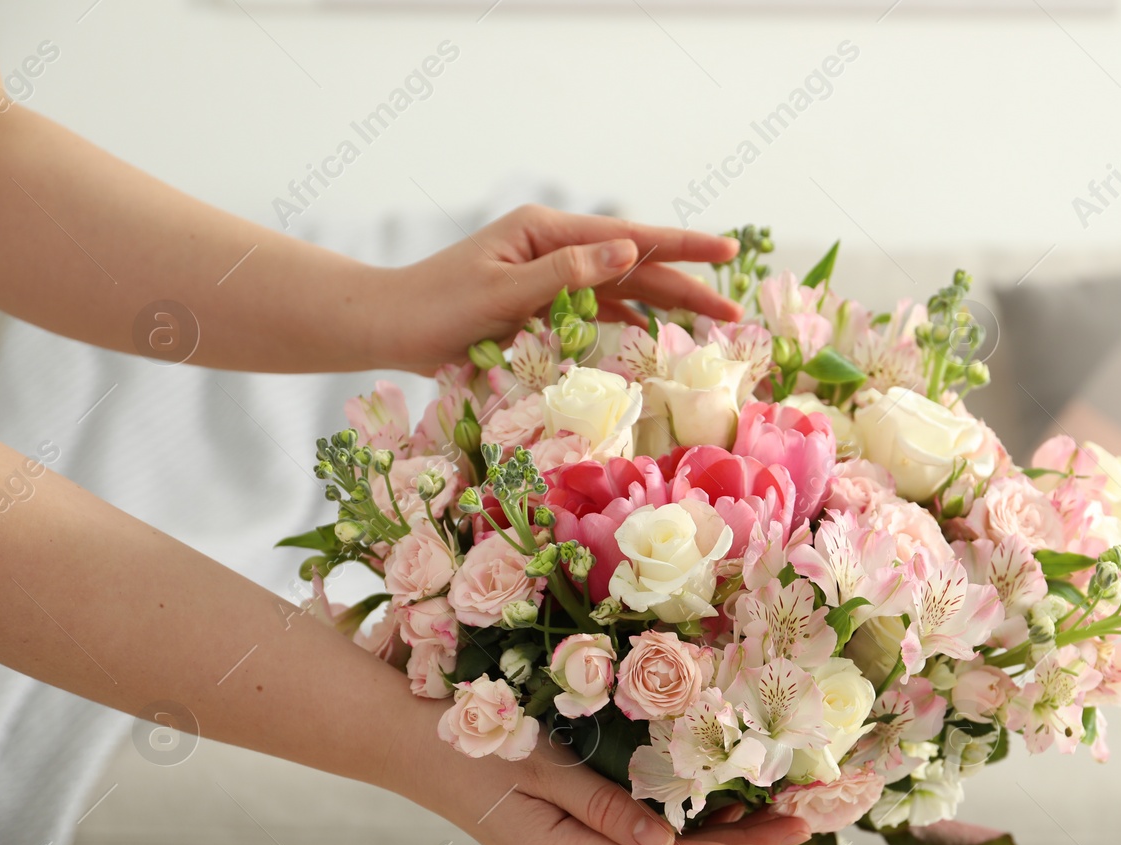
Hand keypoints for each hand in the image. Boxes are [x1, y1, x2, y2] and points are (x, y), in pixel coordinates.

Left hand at [371, 205, 743, 374]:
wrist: (388, 326)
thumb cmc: (437, 310)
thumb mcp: (504, 293)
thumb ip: (569, 273)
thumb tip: (628, 249)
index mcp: (546, 231)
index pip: (629, 239)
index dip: (683, 247)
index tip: (728, 251)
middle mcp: (552, 246)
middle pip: (633, 265)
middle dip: (685, 286)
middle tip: (732, 313)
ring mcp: (546, 273)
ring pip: (619, 288)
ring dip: (661, 306)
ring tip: (706, 326)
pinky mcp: (538, 301)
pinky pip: (594, 309)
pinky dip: (624, 321)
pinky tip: (651, 337)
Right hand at [396, 713, 808, 844]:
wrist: (407, 740)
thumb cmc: (469, 745)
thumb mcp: (540, 771)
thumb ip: (604, 808)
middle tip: (803, 826)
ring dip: (715, 832)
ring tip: (776, 816)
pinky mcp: (565, 830)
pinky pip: (636, 833)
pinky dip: (680, 820)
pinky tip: (715, 806)